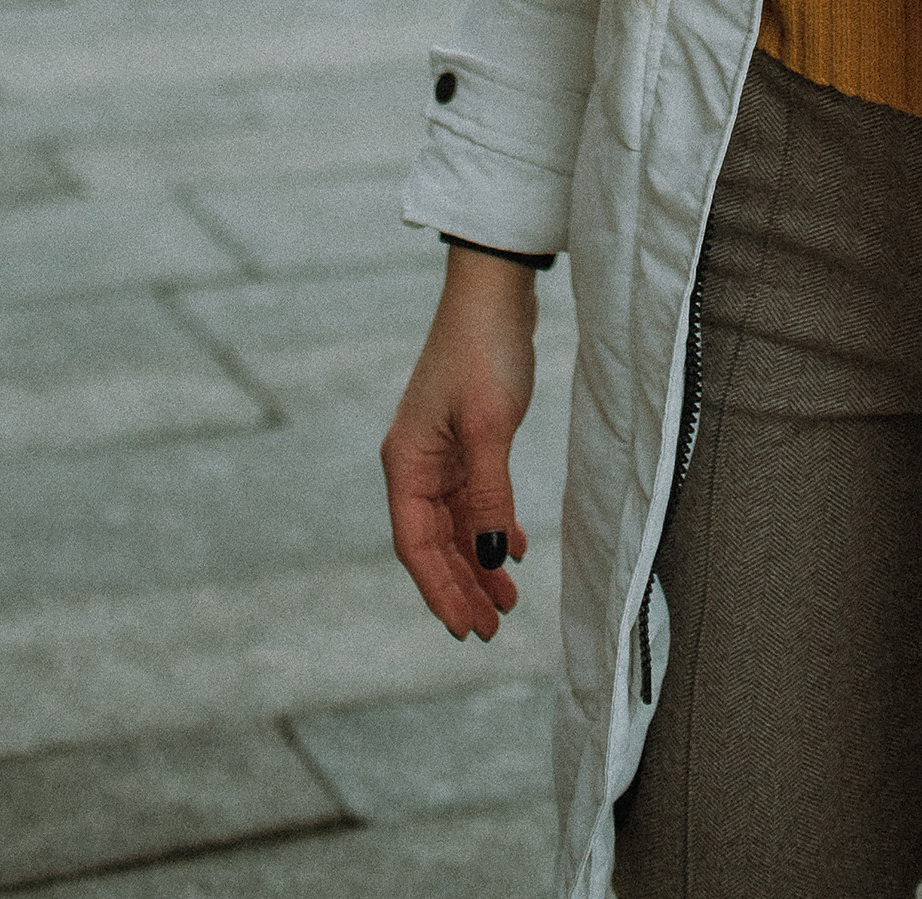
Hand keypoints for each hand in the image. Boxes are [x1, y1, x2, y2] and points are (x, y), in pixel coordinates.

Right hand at [382, 247, 538, 640]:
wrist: (495, 291)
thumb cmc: (484, 350)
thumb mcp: (489, 427)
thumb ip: (489, 495)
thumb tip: (492, 558)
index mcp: (406, 463)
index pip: (416, 545)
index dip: (440, 590)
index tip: (467, 629)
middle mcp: (416, 463)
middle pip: (435, 542)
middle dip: (461, 587)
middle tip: (492, 629)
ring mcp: (441, 451)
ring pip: (457, 525)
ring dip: (479, 562)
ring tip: (508, 601)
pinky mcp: (467, 439)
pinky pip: (475, 499)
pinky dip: (492, 526)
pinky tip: (515, 550)